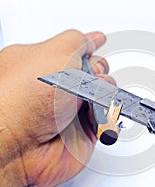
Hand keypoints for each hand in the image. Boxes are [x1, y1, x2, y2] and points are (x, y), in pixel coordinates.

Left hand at [0, 29, 112, 186]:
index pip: (71, 50)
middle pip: (91, 72)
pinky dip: (107, 117)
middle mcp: (54, 88)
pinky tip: (95, 114)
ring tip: (91, 97)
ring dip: (103, 93)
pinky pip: (106, 121)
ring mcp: (68, 111)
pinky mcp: (81, 133)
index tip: (98, 40)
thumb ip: (77, 42)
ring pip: (102, 96)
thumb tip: (90, 40)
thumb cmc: (21, 99)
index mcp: (42, 63)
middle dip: (99, 70)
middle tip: (93, 75)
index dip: (88, 44)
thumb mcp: (54, 53)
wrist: (16, 146)